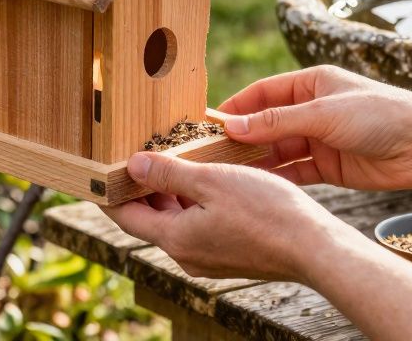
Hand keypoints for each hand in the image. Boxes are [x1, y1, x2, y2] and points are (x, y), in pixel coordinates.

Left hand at [103, 151, 357, 281]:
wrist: (314, 248)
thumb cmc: (267, 213)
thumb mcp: (212, 180)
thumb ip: (169, 173)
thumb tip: (132, 165)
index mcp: (175, 238)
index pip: (126, 217)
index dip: (109, 195)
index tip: (97, 173)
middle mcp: (187, 255)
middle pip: (151, 218)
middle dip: (142, 188)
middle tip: (136, 154)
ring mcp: (209, 258)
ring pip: (176, 221)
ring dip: (171, 193)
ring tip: (171, 159)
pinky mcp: (229, 254)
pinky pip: (199, 226)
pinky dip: (193, 202)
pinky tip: (206, 179)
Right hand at [218, 65, 411, 190]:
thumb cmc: (379, 114)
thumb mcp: (323, 113)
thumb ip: (277, 121)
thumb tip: (234, 126)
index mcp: (311, 83)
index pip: (263, 93)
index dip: (236, 107)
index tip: (207, 123)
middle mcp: (313, 110)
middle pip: (267, 124)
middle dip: (241, 138)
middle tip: (209, 154)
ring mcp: (321, 139)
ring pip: (279, 150)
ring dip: (256, 161)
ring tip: (226, 174)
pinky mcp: (330, 166)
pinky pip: (296, 171)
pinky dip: (278, 178)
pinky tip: (257, 187)